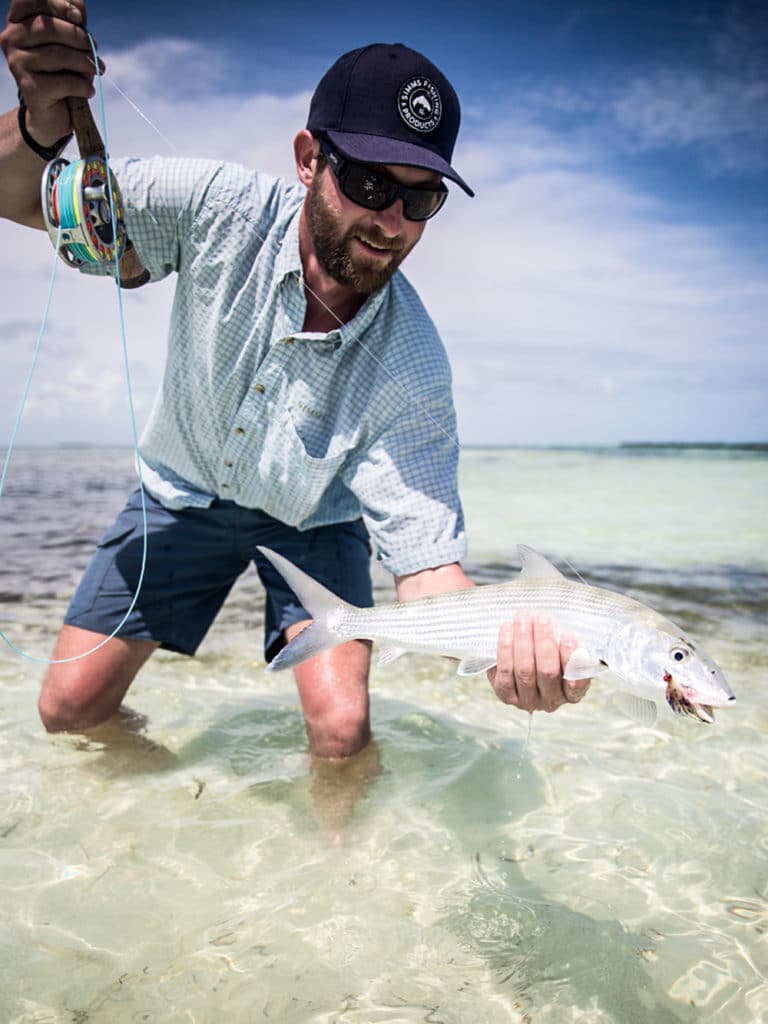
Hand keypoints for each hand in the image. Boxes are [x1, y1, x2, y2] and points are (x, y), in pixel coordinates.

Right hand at [1, 0, 98, 140]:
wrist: (51, 113)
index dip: (58, 4)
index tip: (80, 18)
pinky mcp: (28, 87)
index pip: (32, 0)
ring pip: (58, 55)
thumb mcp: (69, 43)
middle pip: (49, 28)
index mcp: (19, 21)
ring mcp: (17, 62)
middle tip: (95, 52)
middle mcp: (12, 38)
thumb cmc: (62, 72)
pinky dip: (83, 86)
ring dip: (85, 64)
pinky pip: (63, 81)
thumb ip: (72, 23)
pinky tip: (88, 90)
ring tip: (96, 71)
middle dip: (80, 39)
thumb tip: (78, 13)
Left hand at [487, 612, 590, 712]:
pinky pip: (505, 671)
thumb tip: (565, 634)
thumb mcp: (564, 647)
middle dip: (544, 641)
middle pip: (548, 672)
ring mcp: (528, 700)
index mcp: (572, 693)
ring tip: (523, 618)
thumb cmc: (550, 650)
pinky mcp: (506, 695)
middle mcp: (551, 701)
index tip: (568, 635)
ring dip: (524, 640)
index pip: (577, 683)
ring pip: (525, 670)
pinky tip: (507, 629)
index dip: (571, 659)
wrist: (521, 657)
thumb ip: (569, 644)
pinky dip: (506, 648)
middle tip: (542, 618)